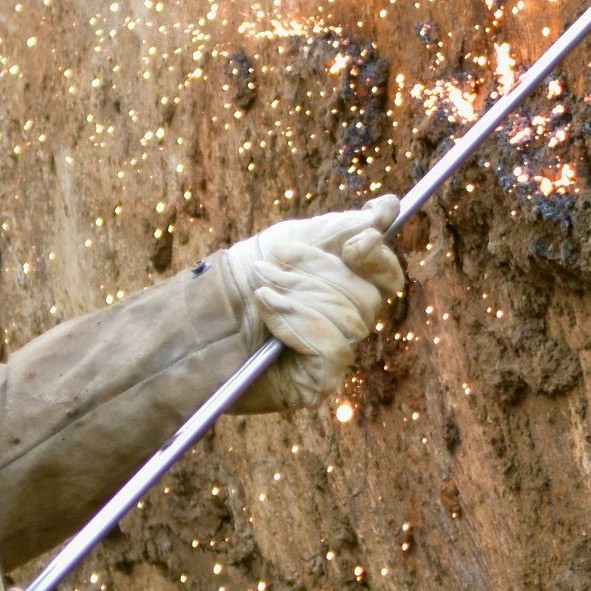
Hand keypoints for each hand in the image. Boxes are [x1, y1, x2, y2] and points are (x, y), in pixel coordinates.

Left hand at [222, 194, 405, 408]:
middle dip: (316, 275)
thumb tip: (390, 207)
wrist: (200, 313)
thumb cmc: (245, 276)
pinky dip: (297, 322)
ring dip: (299, 296)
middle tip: (270, 266)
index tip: (354, 243)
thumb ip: (345, 226)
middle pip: (367, 296)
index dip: (378, 259)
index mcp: (348, 287)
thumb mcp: (296, 241)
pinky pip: (333, 348)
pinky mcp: (318, 384)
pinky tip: (267, 313)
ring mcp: (334, 357)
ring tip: (261, 289)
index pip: (388, 276)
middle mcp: (348, 324)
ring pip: (350, 321)